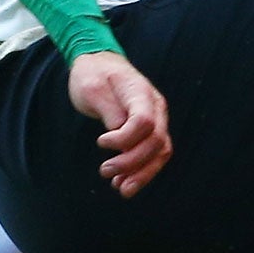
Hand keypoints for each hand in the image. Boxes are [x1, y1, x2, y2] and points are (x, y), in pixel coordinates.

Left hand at [67, 50, 171, 196]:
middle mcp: (155, 106)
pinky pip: (155, 154)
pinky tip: (124, 183)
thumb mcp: (92, 89)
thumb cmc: (93, 75)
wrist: (98, 64)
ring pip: (161, 152)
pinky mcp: (151, 129)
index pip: (144, 122)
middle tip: (104, 171)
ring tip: (119, 188)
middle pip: (155, 141)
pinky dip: (142, 171)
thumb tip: (119, 135)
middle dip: (131, 162)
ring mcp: (157, 118)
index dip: (124, 139)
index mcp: (140, 92)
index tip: (101, 142)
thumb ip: (109, 111)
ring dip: (142, 174)